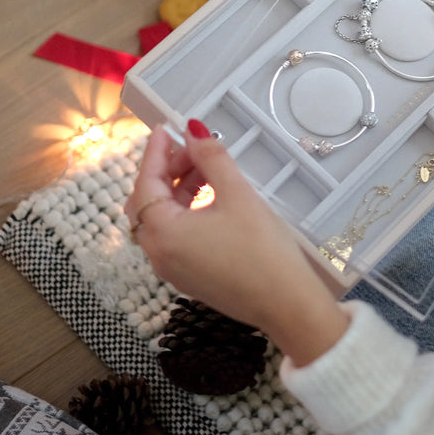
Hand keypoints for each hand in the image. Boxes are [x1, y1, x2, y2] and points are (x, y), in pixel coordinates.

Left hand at [127, 122, 349, 364]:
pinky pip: (175, 237)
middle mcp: (159, 254)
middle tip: (191, 148)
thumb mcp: (238, 196)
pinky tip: (212, 199)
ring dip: (177, 191)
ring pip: (162, 220)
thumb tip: (194, 131)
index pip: (146, 183)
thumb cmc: (263, 251)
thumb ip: (212, 159)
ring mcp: (173, 269)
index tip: (166, 128)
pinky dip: (185, 212)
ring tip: (207, 170)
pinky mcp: (190, 277)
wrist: (287, 305)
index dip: (155, 152)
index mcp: (164, 233)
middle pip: (147, 203)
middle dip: (166, 171)